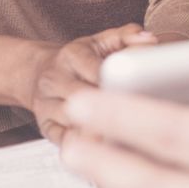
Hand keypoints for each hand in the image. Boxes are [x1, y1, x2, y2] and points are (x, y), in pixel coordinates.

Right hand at [27, 24, 154, 142]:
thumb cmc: (80, 59)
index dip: (119, 82)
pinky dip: (85, 147)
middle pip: (83, 96)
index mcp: (71, 56)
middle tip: (141, 119)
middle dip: (110, 107)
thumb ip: (127, 36)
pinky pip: (64, 141)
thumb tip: (149, 40)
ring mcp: (46, 106)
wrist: (39, 73)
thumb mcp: (101, 41)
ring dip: (100, 130)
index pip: (96, 70)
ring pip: (72, 121)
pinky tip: (106, 151)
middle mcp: (54, 80)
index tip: (142, 90)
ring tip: (128, 137)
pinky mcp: (45, 127)